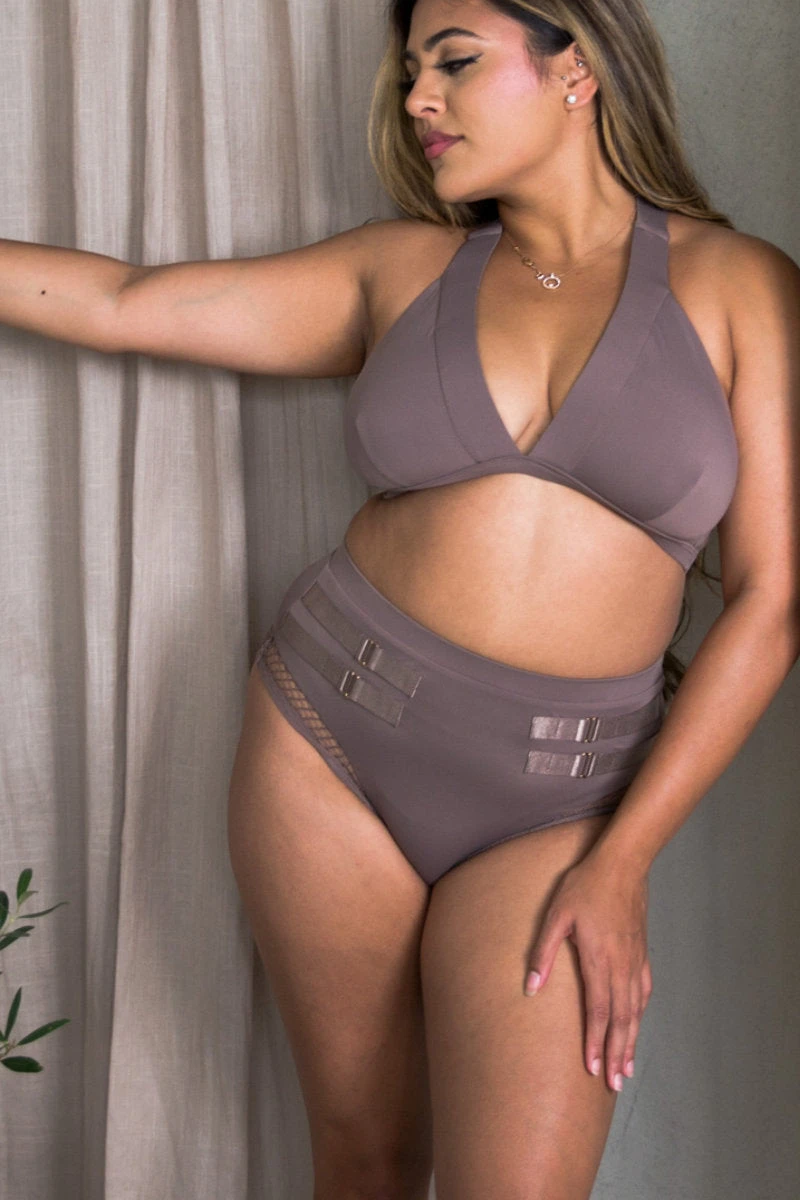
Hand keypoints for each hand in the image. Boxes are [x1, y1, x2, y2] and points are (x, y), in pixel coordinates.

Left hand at [523, 850, 652, 1092]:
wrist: (622, 864)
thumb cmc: (585, 886)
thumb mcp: (556, 915)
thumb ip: (543, 952)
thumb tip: (531, 987)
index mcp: (598, 959)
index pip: (598, 1010)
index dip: (596, 1041)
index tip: (593, 1068)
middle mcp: (620, 966)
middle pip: (621, 1019)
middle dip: (617, 1053)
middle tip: (615, 1084)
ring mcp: (634, 960)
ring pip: (635, 1009)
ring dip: (631, 1040)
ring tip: (627, 1068)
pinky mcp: (641, 952)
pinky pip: (644, 991)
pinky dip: (640, 1014)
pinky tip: (637, 1024)